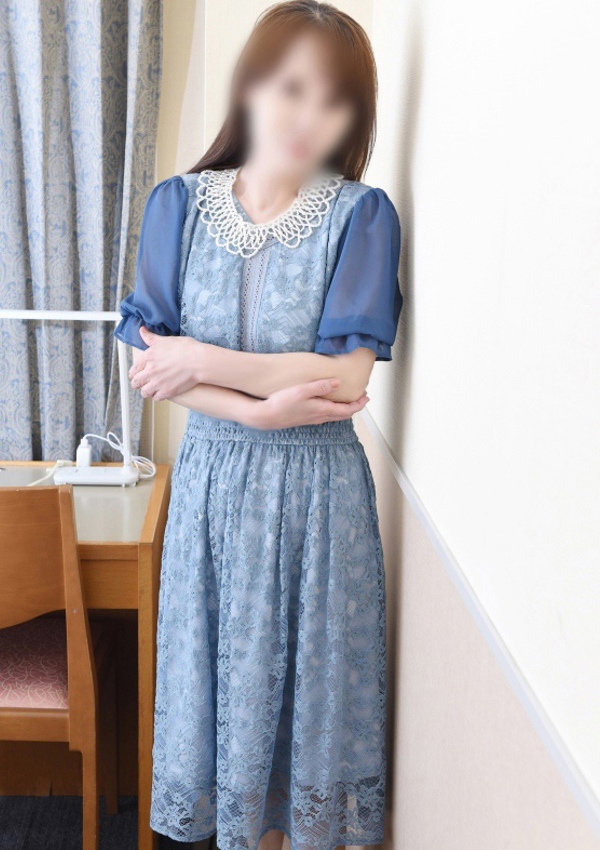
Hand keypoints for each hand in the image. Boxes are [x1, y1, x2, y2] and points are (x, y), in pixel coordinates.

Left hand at [129, 327, 203, 400]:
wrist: (199, 361)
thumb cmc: (186, 348)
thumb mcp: (166, 340)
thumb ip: (151, 338)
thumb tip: (141, 330)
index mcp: (148, 357)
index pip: (133, 369)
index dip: (134, 373)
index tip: (137, 374)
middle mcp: (150, 371)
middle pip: (136, 382)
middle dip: (138, 383)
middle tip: (142, 383)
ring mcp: (158, 383)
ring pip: (144, 392)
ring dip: (147, 391)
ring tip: (151, 389)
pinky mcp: (167, 392)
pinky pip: (156, 398)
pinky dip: (157, 396)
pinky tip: (161, 392)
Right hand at [251, 379, 368, 429]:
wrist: (267, 417)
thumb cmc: (283, 403)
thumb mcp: (302, 390)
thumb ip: (320, 386)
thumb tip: (338, 382)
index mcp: (322, 410)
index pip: (347, 410)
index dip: (358, 404)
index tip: (366, 397)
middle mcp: (320, 417)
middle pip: (343, 414)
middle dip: (354, 406)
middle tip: (362, 398)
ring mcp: (313, 419)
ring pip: (334, 416)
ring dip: (344, 409)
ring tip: (349, 400)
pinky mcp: (306, 419)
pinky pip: (326, 416)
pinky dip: (334, 410)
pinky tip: (330, 404)